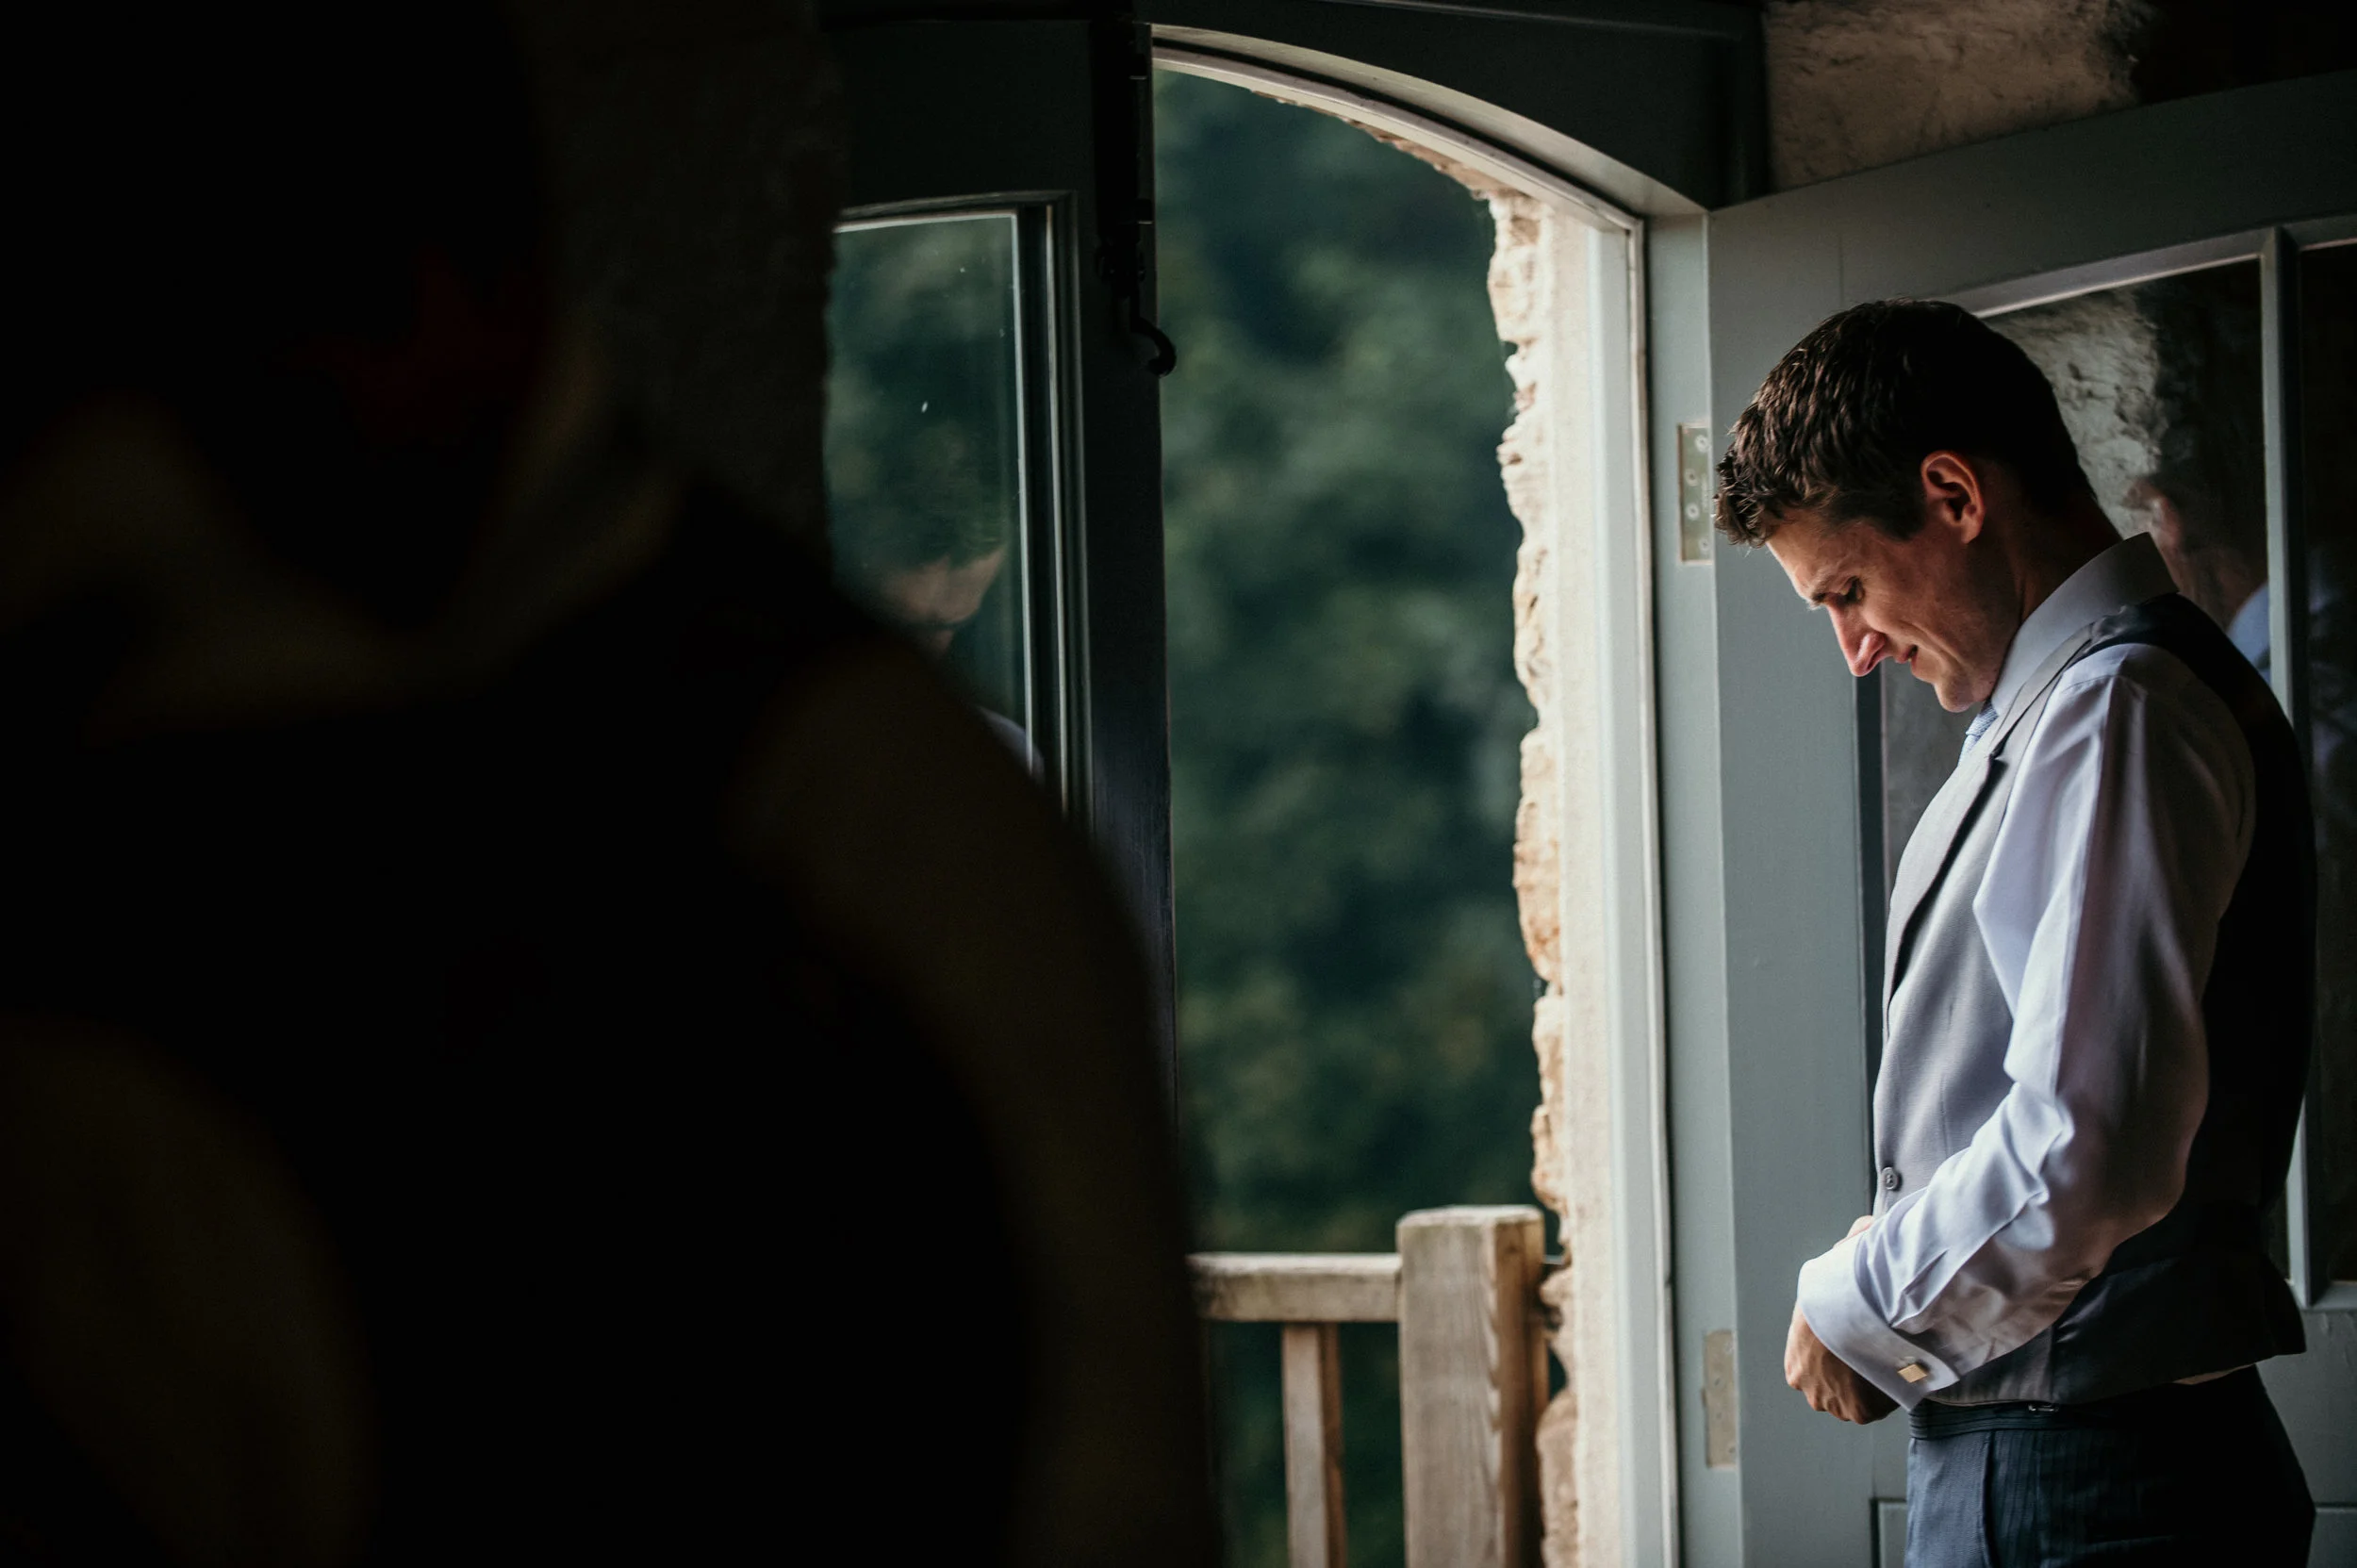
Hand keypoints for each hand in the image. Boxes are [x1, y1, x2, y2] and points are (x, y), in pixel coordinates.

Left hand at [1785, 1217, 1895, 1424]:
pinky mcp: (1861, 1413)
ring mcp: (1836, 1404)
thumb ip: (1848, 1251)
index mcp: (1795, 1363)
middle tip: (1877, 1351)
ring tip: (1890, 1360)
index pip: (1817, 1366)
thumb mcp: (1835, 1264)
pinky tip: (1899, 1371)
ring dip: (1873, 1385)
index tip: (1859, 1342)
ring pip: (1858, 1398)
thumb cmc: (1841, 1288)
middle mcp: (1809, 1389)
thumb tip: (1867, 1226)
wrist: (1856, 1313)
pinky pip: (1880, 1407)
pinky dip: (1892, 1393)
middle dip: (1855, 1372)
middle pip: (1837, 1387)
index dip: (1841, 1353)